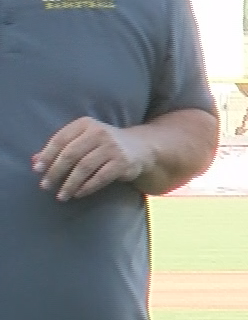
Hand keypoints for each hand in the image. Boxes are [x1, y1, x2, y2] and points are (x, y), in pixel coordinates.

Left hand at [33, 118, 153, 200]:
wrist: (140, 148)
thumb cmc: (103, 145)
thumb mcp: (83, 141)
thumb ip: (60, 149)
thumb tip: (34, 161)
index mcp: (85, 124)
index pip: (60, 139)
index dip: (47, 155)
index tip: (38, 170)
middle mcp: (99, 132)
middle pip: (70, 154)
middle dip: (55, 172)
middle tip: (46, 186)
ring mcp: (113, 147)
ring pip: (84, 167)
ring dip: (70, 184)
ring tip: (61, 195)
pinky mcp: (122, 162)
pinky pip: (100, 177)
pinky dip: (87, 187)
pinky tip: (78, 193)